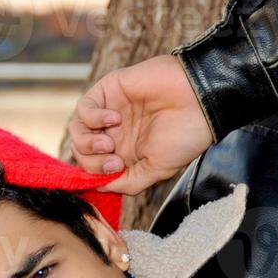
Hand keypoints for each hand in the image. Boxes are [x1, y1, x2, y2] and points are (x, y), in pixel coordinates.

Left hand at [69, 53, 213, 196]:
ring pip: (77, 131)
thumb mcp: (157, 170)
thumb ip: (128, 182)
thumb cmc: (185, 136)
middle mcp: (115, 133)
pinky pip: (84, 107)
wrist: (200, 102)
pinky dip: (93, 117)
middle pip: (82, 152)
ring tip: (109, 143)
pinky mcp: (109, 91)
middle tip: (115, 160)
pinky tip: (115, 118)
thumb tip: (99, 186)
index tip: (117, 171)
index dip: (96, 175)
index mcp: (125, 153)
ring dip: (88, 142)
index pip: (93, 168)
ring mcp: (109, 112)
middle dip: (92, 161)